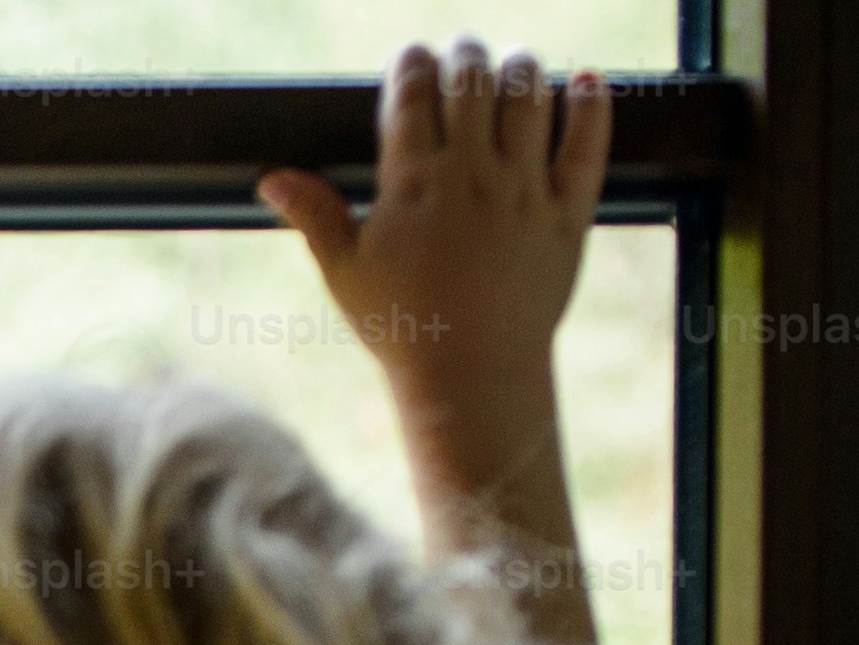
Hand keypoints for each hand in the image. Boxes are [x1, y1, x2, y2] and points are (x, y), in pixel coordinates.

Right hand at [254, 36, 609, 458]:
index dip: (411, 61)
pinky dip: (589, 102)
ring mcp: (524, 191)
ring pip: (529, 94)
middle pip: (472, 76)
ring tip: (512, 64)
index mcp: (412, 182)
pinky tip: (581, 79)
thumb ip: (314, 216)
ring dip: (520, 64)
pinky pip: (587, 143)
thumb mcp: (346, 273)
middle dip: (465, 51)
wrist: (471, 379)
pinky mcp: (568, 213)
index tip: (412, 58)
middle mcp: (471, 175)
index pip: (412, 90)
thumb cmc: (402, 329)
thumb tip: (269, 178)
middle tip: (463, 53)